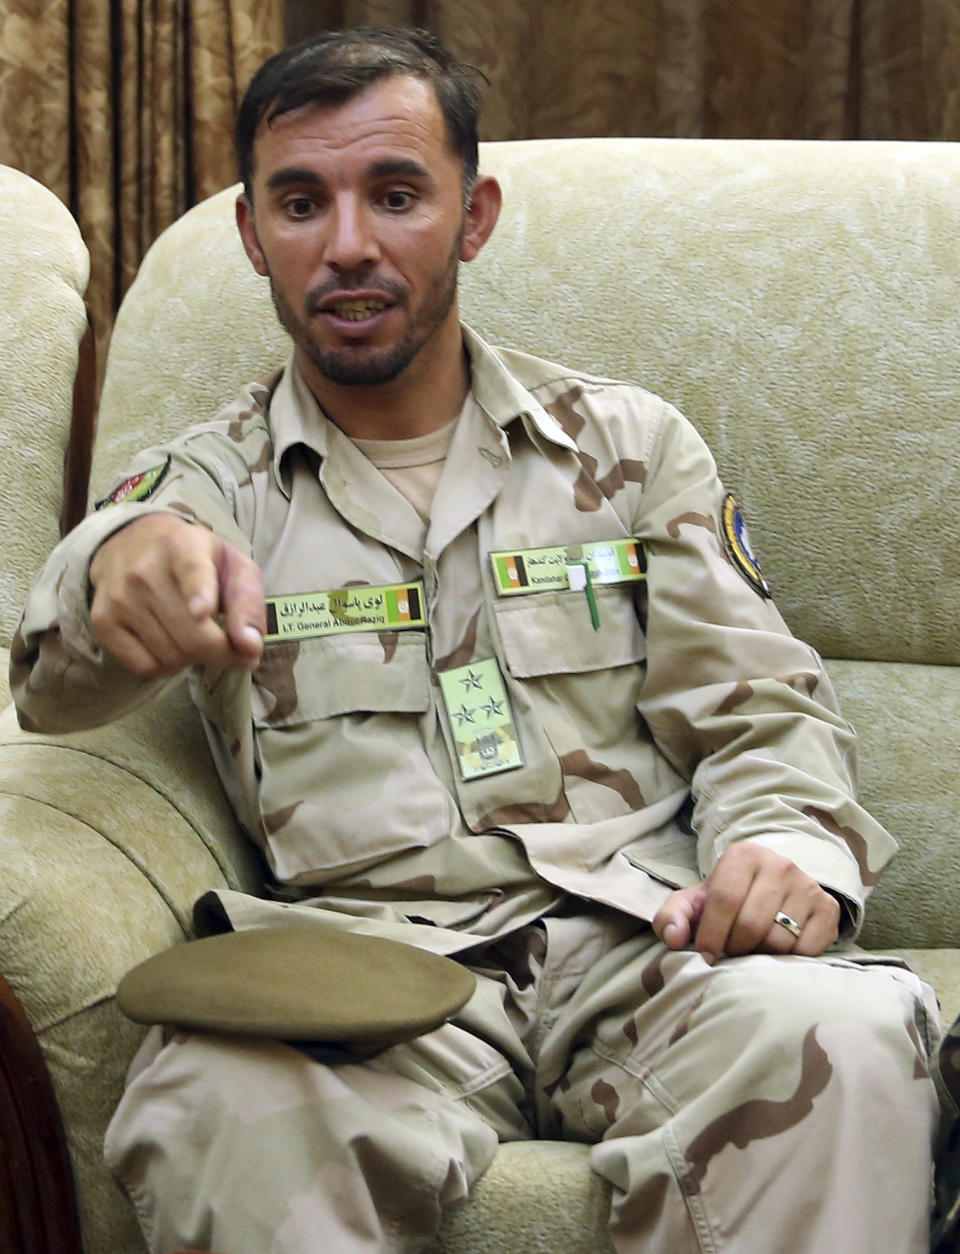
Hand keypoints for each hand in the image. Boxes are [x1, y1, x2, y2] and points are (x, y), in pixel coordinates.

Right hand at [89, 514, 265, 676]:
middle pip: (192, 636)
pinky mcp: (103, 620)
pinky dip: (165, 666)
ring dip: (193, 658)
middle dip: (222, 653)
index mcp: (184, 547)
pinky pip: (144, 666)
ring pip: (171, 657)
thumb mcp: (232, 566)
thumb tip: (250, 647)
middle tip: (233, 649)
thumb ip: (249, 604)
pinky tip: (168, 642)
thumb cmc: (196, 559)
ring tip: (193, 633)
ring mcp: (120, 597)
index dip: (199, 593)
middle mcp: (145, 570)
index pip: (192, 571)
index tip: (203, 610)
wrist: (132, 541)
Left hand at [652, 841, 840, 962]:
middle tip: (730, 952)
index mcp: (743, 855)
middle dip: (735, 948)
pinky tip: (778, 948)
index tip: (705, 956)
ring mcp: (807, 885)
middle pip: (751, 925)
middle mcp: (779, 864)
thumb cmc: (729, 898)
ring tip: (753, 947)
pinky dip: (789, 959)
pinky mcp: (828, 908)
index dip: (710, 936)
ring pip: (779, 940)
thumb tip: (673, 938)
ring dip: (760, 955)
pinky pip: (806, 949)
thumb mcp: (695, 901)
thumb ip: (672, 916)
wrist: (775, 888)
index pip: (724, 901)